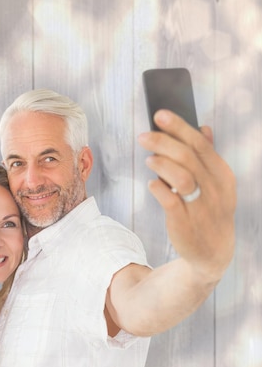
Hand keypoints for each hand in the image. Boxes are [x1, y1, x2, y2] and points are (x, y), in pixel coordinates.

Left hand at [138, 110, 235, 282]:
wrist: (212, 252)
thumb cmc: (210, 210)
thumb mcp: (217, 184)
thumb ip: (209, 156)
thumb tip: (204, 127)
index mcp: (222, 175)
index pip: (200, 144)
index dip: (179, 127)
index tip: (159, 114)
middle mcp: (213, 189)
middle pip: (188, 157)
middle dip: (164, 142)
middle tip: (143, 136)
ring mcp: (200, 207)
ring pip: (182, 177)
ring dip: (162, 164)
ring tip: (148, 159)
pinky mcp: (184, 223)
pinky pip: (170, 201)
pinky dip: (159, 188)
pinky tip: (152, 184)